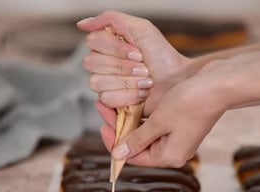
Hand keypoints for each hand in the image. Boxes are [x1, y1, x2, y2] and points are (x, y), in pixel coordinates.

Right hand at [77, 11, 191, 115]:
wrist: (177, 81)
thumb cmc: (163, 56)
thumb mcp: (141, 28)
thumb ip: (110, 19)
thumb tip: (82, 24)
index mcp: (107, 45)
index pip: (93, 42)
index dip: (116, 49)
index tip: (138, 52)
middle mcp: (103, 64)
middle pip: (92, 63)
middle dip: (123, 66)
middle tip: (144, 67)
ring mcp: (106, 85)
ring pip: (97, 82)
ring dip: (127, 81)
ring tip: (145, 81)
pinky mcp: (113, 104)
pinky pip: (106, 98)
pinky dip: (128, 95)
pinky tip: (141, 94)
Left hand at [96, 73, 226, 166]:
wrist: (218, 85)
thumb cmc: (190, 103)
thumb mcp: (158, 122)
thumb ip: (137, 139)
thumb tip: (117, 155)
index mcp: (169, 156)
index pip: (134, 157)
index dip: (115, 143)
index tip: (103, 126)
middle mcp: (173, 150)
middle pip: (138, 144)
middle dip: (120, 127)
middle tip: (103, 107)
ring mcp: (177, 137)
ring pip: (145, 132)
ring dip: (129, 119)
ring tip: (112, 103)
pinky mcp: (180, 124)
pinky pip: (155, 124)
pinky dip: (142, 115)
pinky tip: (130, 102)